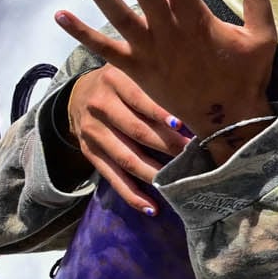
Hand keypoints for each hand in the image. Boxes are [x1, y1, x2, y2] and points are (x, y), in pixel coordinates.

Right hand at [60, 63, 186, 213]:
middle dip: (168, 146)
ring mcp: (93, 131)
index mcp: (115, 80)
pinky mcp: (90, 153)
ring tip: (178, 183)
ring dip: (154, 173)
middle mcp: (101, 105)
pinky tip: (151, 207)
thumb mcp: (133, 71)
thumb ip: (157, 80)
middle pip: (137, 131)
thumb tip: (199, 102)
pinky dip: (132, 195)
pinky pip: (112, 177)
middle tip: (194, 156)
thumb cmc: (122, 83)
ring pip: (127, 158)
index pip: (141, 98)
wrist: (78, 95)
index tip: (184, 126)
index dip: (162, 113)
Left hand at [63, 0, 275, 146]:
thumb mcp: (264, 35)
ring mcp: (150, 52)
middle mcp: (169, 32)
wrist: (228, 120)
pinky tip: (61, 16)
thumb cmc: (246, 75)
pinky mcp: (137, 71)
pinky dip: (82, 34)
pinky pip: (105, 51)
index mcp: (197, 19)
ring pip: (120, 16)